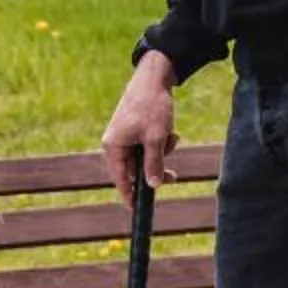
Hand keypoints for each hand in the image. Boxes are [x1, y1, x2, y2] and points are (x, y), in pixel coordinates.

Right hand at [103, 53, 179, 205]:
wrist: (154, 77)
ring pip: (145, 156)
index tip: (137, 210)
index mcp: (114, 147)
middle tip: (173, 176)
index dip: (130, 195)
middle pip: (135, 169)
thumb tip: (152, 185)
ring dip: (161, 152)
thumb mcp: (156, 138)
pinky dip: (160, 142)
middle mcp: (116, 143)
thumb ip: (153, 164)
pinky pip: (147, 144)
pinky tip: (169, 130)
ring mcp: (125, 135)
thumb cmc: (152, 106)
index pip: (121, 179)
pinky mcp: (134, 128)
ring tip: (171, 138)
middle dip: (156, 168)